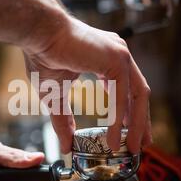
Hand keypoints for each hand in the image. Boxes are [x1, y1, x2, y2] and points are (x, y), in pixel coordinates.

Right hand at [24, 15, 151, 153]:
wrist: (38, 33)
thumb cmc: (43, 55)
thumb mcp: (56, 96)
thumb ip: (64, 121)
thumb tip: (66, 147)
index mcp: (107, 59)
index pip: (127, 90)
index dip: (131, 113)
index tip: (130, 132)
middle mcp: (118, 55)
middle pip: (138, 94)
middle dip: (141, 121)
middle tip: (140, 144)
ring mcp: (120, 55)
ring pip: (137, 95)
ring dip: (137, 124)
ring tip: (133, 146)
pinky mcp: (116, 60)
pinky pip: (121, 96)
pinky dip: (119, 119)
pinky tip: (113, 137)